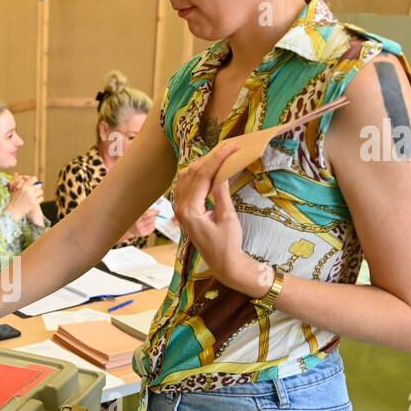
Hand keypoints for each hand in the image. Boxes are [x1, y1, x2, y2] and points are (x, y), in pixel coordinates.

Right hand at [7, 175, 43, 223]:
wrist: (13, 211)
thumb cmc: (12, 199)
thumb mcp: (12, 188)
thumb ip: (15, 180)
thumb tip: (16, 173)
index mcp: (23, 186)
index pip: (34, 178)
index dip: (34, 180)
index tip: (33, 183)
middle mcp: (28, 191)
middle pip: (39, 185)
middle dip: (37, 187)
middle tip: (35, 190)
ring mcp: (32, 197)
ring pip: (41, 191)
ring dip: (38, 193)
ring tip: (35, 195)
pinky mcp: (34, 203)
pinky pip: (41, 198)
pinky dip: (39, 199)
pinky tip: (36, 200)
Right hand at [132, 209, 157, 237]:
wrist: (129, 229)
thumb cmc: (135, 219)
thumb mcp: (139, 214)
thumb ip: (147, 211)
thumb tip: (157, 211)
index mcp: (136, 217)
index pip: (147, 213)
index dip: (154, 212)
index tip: (158, 210)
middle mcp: (138, 224)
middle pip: (151, 219)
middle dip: (154, 216)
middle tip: (153, 215)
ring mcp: (140, 230)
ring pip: (153, 224)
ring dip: (153, 221)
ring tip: (149, 220)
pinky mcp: (142, 234)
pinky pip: (152, 229)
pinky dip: (152, 225)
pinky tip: (148, 224)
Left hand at [172, 143, 261, 294]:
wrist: (223, 263)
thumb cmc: (228, 244)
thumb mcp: (227, 217)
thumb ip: (221, 192)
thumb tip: (221, 170)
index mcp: (189, 210)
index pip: (202, 176)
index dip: (217, 159)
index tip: (231, 147)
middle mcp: (180, 208)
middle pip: (191, 174)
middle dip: (209, 159)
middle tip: (227, 148)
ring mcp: (179, 210)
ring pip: (185, 178)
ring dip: (201, 165)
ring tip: (219, 156)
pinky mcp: (183, 212)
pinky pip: (185, 186)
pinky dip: (196, 175)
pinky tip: (207, 170)